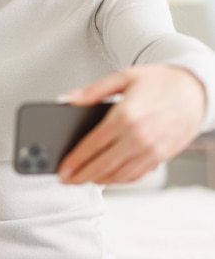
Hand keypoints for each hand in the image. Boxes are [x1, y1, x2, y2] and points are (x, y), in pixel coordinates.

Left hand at [58, 65, 205, 184]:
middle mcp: (140, 136)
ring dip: (98, 180)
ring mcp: (153, 149)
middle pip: (102, 165)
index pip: (92, 145)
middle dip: (80, 176)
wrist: (197, 88)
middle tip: (65, 180)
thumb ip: (92, 91)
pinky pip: (135, 175)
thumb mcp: (124, 77)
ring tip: (82, 179)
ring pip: (119, 175)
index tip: (61, 170)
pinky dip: (118, 180)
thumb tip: (65, 99)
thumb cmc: (160, 81)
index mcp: (126, 116)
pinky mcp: (162, 157)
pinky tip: (105, 177)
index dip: (74, 161)